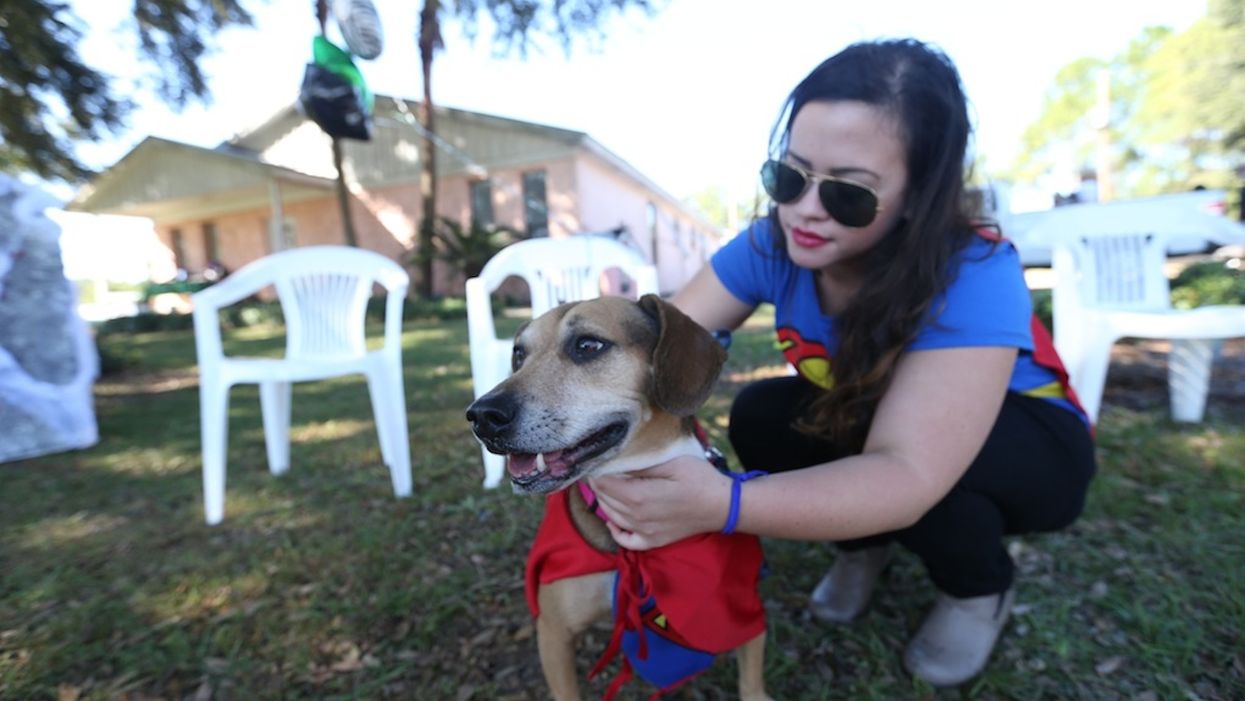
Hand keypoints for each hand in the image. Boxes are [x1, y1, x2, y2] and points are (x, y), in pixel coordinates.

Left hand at [589, 455, 731, 549]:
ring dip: (603, 502)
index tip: (595, 460)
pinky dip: (615, 531)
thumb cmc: (699, 479)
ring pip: (612, 518)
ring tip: (603, 487)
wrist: (723, 506)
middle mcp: (637, 517)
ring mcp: (645, 533)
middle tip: (596, 470)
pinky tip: (613, 520)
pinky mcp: (654, 541)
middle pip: (605, 500)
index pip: (604, 484)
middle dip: (597, 484)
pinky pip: (626, 541)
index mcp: (639, 496)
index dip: (596, 471)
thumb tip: (616, 462)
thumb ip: (641, 466)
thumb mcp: (671, 463)